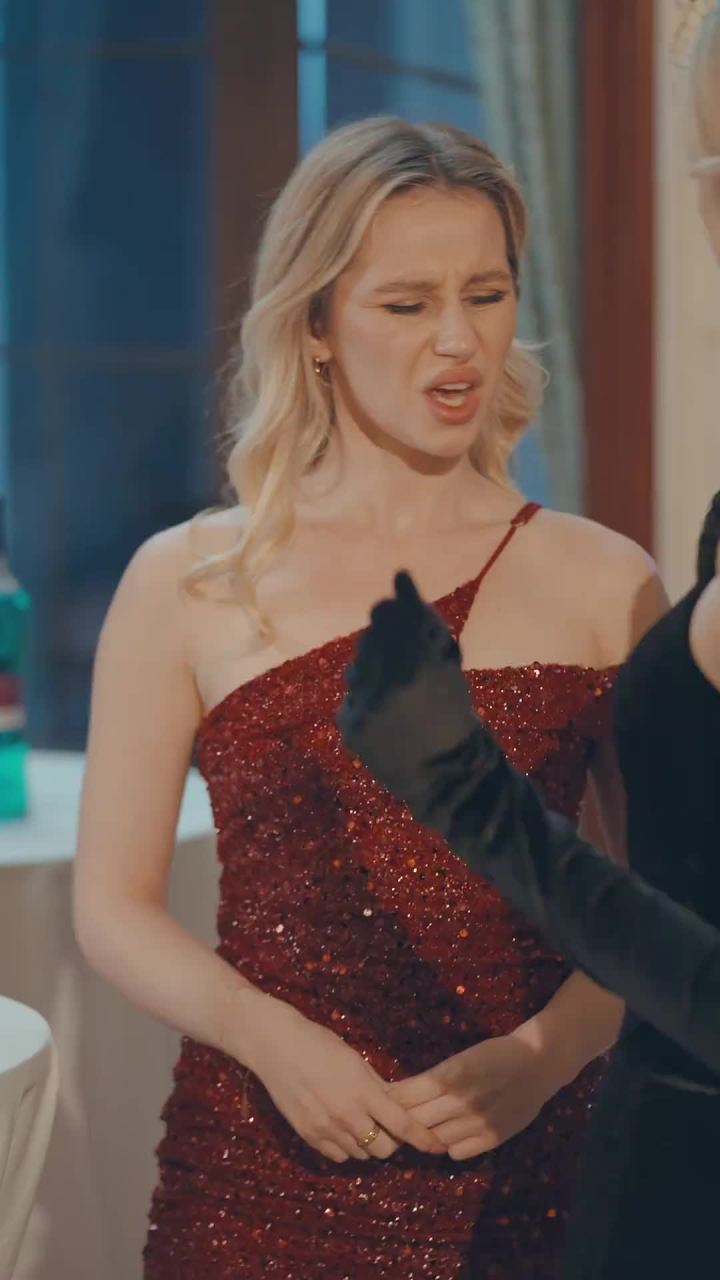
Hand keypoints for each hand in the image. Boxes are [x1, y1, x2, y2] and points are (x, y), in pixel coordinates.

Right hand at [239, 990, 446, 1163]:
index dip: (424, 1139)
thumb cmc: (318, 1044)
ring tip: (362, 1123)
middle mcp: (346, 1116)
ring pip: (361, 1155)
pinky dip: (346, 1147)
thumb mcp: (355, 1060)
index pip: (402, 1125)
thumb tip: (398, 1106)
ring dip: (368, 1144)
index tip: (438, 1146)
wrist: (275, 1046)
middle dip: (391, 1141)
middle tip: (388, 1125)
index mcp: (362, 1092)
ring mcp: (325, 1129)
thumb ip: (377, 1087)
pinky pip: (338, 1155)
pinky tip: (342, 1128)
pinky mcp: (308, 1136)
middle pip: (383, 1150)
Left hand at [338, 572, 487, 826]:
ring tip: (397, 690)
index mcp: (417, 664)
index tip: (401, 612)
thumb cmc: (455, 712)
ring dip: (371, 670)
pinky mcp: (350, 728)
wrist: (449, 776)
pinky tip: (386, 714)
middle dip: (385, 640)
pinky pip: (350, 696)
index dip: (396, 611)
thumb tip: (399, 574)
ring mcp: (364, 709)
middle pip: (369, 636)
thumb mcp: (448, 661)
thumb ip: (422, 618)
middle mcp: (386, 685)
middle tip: (404, 659)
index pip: (387, 614)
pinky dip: (365, 700)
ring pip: (355, 665)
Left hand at [388, 1032, 554, 1160]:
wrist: (538, 1063)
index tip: (381, 1102)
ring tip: (418, 1130)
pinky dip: (447, 1146)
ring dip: (422, 1136)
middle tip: (391, 1121)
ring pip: (433, 1140)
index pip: (407, 1095)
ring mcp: (477, 1123)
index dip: (392, 1101)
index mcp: (451, 1074)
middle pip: (416, 1120)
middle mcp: (461, 1100)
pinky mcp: (492, 1138)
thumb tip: (400, 1094)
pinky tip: (449, 1135)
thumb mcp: (463, 1057)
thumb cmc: (497, 1054)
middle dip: (400, 1121)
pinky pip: (456, 1153)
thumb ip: (435, 1079)